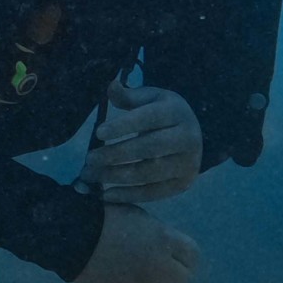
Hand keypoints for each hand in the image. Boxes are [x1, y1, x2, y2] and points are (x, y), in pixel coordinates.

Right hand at [72, 204, 200, 282]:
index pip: (193, 257)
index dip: (184, 257)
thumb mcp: (140, 218)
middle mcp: (160, 267)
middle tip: (156, 274)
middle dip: (173, 277)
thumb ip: (159, 235)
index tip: (173, 259)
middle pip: (183, 280)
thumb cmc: (105, 219)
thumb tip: (168, 251)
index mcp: (165, 241)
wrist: (70, 235)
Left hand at [79, 82, 202, 204]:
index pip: (149, 118)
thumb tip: (112, 86)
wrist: (192, 135)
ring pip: (148, 173)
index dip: (123, 126)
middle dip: (115, 155)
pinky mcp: (182, 184)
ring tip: (92, 175)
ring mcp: (187, 163)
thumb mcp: (149, 99)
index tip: (98, 133)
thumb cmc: (162, 114)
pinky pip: (153, 193)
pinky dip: (128, 195)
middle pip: (148, 148)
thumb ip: (128, 96)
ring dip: (116, 176)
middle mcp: (187, 138)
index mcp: (176, 112)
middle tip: (89, 159)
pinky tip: (106, 194)